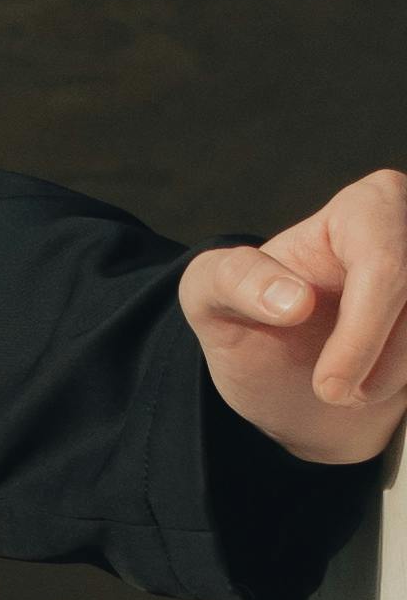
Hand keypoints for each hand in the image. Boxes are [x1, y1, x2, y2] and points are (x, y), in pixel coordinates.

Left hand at [181, 175, 406, 465]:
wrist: (298, 388)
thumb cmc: (256, 330)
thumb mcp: (211, 298)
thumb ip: (233, 280)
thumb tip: (296, 300)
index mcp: (369, 205)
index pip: (386, 267)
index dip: (361, 334)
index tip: (326, 385)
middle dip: (377, 358)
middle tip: (333, 394)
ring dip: (395, 375)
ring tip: (353, 388)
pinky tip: (381, 381)